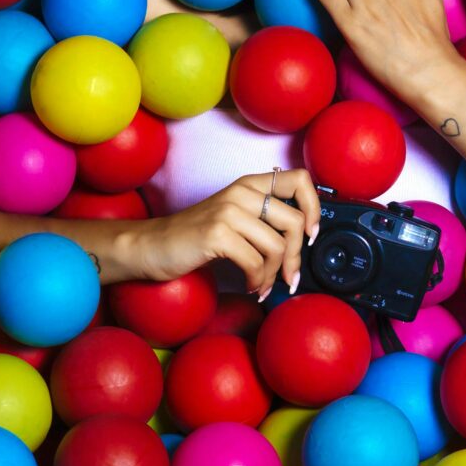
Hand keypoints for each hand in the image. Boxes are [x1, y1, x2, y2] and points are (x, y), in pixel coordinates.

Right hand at [135, 169, 320, 299]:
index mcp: (250, 185)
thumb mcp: (234, 217)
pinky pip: (256, 262)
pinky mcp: (217, 234)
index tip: (311, 234)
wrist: (152, 246)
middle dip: (295, 257)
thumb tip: (302, 240)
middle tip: (288, 277)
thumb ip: (264, 219)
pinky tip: (248, 285)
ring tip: (260, 285)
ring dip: (273, 275)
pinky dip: (256, 281)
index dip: (314, 208)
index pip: (300, 180)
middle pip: (295, 221)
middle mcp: (242, 192)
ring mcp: (229, 211)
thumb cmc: (196, 237)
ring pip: (276, 246)